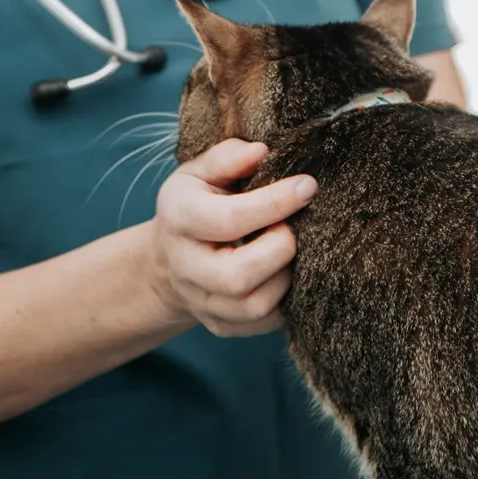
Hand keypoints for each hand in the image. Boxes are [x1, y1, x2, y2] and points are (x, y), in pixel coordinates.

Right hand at [147, 139, 317, 337]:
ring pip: (254, 306)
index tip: (307, 186)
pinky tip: (284, 271)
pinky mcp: (222, 326)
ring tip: (288, 249)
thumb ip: (228, 157)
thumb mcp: (200, 171)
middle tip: (294, 227)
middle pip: (237, 276)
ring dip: (285, 275)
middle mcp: (186, 266)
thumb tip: (262, 152)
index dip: (275, 202)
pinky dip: (284, 298)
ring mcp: (203, 302)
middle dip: (280, 249)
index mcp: (179, 218)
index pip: (229, 219)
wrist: (169, 258)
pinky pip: (264, 323)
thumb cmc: (196, 204)